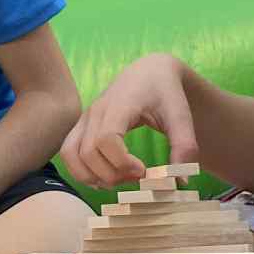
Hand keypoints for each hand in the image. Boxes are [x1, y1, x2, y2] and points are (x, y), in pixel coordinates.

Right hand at [59, 53, 198, 189]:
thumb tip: (181, 181)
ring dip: (92, 176)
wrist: (149, 73)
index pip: (106, 139)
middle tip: (137, 177)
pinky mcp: (81, 126)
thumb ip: (184, 147)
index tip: (143, 170)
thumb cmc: (165, 94)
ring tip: (119, 180)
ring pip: (70, 155)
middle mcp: (96, 111)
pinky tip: (105, 176)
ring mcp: (85, 119)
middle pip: (87, 153)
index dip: (121, 163)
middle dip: (111, 175)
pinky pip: (69, 152)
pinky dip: (81, 171)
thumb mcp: (181, 117)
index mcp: (120, 105)